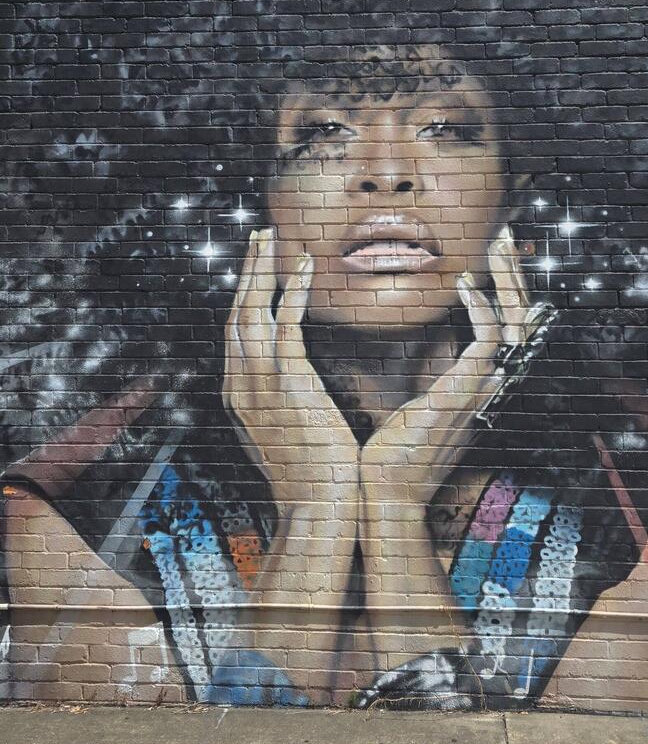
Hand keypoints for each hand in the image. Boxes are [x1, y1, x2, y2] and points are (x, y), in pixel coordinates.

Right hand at [224, 227, 359, 503]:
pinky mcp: (287, 380)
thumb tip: (291, 398)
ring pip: (252, 309)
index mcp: (240, 397)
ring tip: (270, 235)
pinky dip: (293, 289)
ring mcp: (260, 381)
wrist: (315, 507)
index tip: (254, 270)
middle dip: (246, 271)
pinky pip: (287, 322)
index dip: (244, 298)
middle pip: (236, 313)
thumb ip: (280, 411)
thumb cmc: (310, 479)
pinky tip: (303, 264)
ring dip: (261, 267)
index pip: (236, 336)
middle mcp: (241, 384)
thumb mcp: (283, 440)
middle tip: (258, 237)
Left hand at [359, 226, 531, 514]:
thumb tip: (429, 329)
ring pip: (517, 324)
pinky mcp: (463, 393)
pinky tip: (465, 284)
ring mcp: (480, 389)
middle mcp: (489, 384)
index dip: (505, 287)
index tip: (490, 251)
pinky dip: (482, 308)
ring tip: (494, 246)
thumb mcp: (415, 394)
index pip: (507, 325)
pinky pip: (490, 342)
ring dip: (508, 280)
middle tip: (505, 235)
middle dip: (515, 274)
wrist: (384, 493)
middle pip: (522, 319)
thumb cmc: (392, 450)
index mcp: (478, 383)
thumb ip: (430, 363)